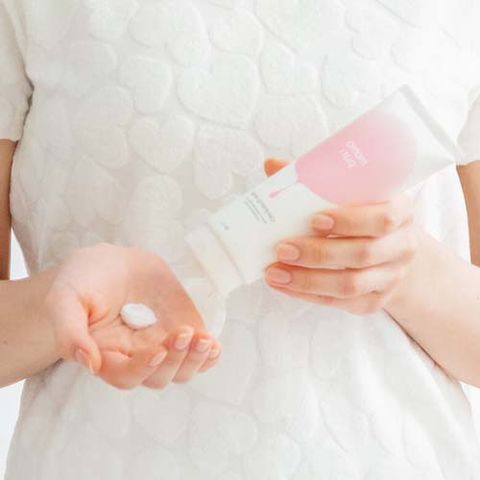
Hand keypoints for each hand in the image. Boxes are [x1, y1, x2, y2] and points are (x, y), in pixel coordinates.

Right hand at [44, 243, 221, 389]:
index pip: (124, 376)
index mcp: (105, 354)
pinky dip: (209, 355)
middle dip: (174, 361)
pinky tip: (214, 345)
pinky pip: (197, 354)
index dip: (142, 369)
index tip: (157, 350)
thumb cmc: (84, 278)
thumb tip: (89, 364)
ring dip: (196, 360)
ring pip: (181, 370)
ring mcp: (161, 344)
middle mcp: (134, 356)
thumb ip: (69, 330)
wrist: (112, 262)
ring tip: (204, 340)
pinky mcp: (180, 331)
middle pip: (158, 377)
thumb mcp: (65, 297)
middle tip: (183, 333)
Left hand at [263, 159, 417, 314]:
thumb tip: (271, 164)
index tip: (314, 220)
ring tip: (274, 272)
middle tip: (281, 248)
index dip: (349, 220)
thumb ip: (316, 180)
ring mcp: (390, 277)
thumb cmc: (364, 215)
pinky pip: (340, 303)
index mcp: (400, 210)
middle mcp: (402, 246)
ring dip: (308, 280)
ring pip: (351, 284)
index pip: (383, 217)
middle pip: (363, 253)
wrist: (393, 253)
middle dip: (318, 253)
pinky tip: (283, 285)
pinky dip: (308, 295)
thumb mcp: (353, 193)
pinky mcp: (374, 301)